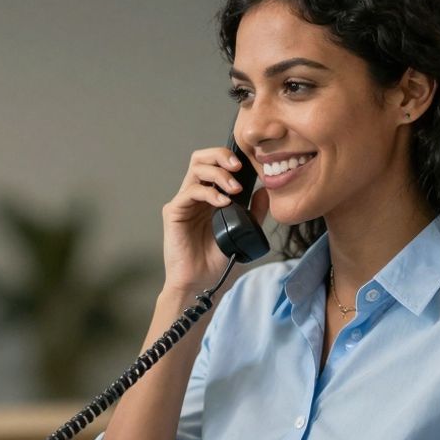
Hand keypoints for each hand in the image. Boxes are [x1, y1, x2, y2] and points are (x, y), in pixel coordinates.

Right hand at [160, 146, 268, 294]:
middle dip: (221, 155)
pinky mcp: (174, 212)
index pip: (215, 164)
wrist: (200, 284)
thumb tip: (265, 191)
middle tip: (239, 165)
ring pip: (196, 169)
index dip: (230, 157)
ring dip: (219, 173)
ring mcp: (183, 203)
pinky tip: (223, 202)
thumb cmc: (217, 262)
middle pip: (202, 158)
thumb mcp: (243, 232)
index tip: (250, 163)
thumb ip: (254, 212)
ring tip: (235, 188)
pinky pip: (190, 192)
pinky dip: (209, 192)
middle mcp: (195, 196)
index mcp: (210, 197)